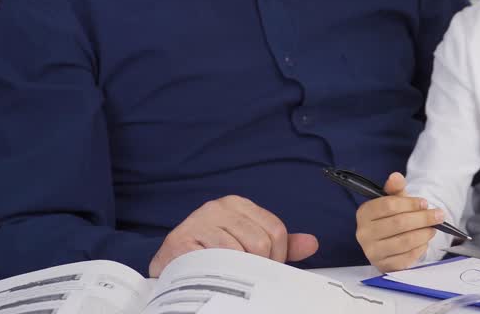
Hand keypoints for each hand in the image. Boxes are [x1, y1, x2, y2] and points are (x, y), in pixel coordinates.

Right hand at [149, 195, 318, 276]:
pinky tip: (216, 274)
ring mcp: (199, 221)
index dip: (277, 256)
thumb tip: (311, 243)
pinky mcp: (182, 240)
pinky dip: (221, 272)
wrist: (168, 267)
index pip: (276, 229)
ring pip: (241, 252)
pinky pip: (217, 259)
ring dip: (240, 271)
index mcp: (237, 204)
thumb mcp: (246, 244)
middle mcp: (219, 207)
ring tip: (229, 275)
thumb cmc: (209, 254)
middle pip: (261, 242)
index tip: (266, 268)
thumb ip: (278, 243)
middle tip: (246, 276)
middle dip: (259, 266)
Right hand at [355, 172, 442, 271]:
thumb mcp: (393, 199)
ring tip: (433, 229)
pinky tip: (424, 242)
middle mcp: (364, 233)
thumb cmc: (391, 217)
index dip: (410, 203)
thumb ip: (395, 188)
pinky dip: (420, 249)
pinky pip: (406, 258)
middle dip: (423, 218)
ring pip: (404, 241)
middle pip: (399, 223)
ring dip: (424, 234)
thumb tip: (396, 176)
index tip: (425, 203)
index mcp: (364, 213)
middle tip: (438, 215)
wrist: (387, 240)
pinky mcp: (383, 266)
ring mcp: (372, 252)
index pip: (388, 205)